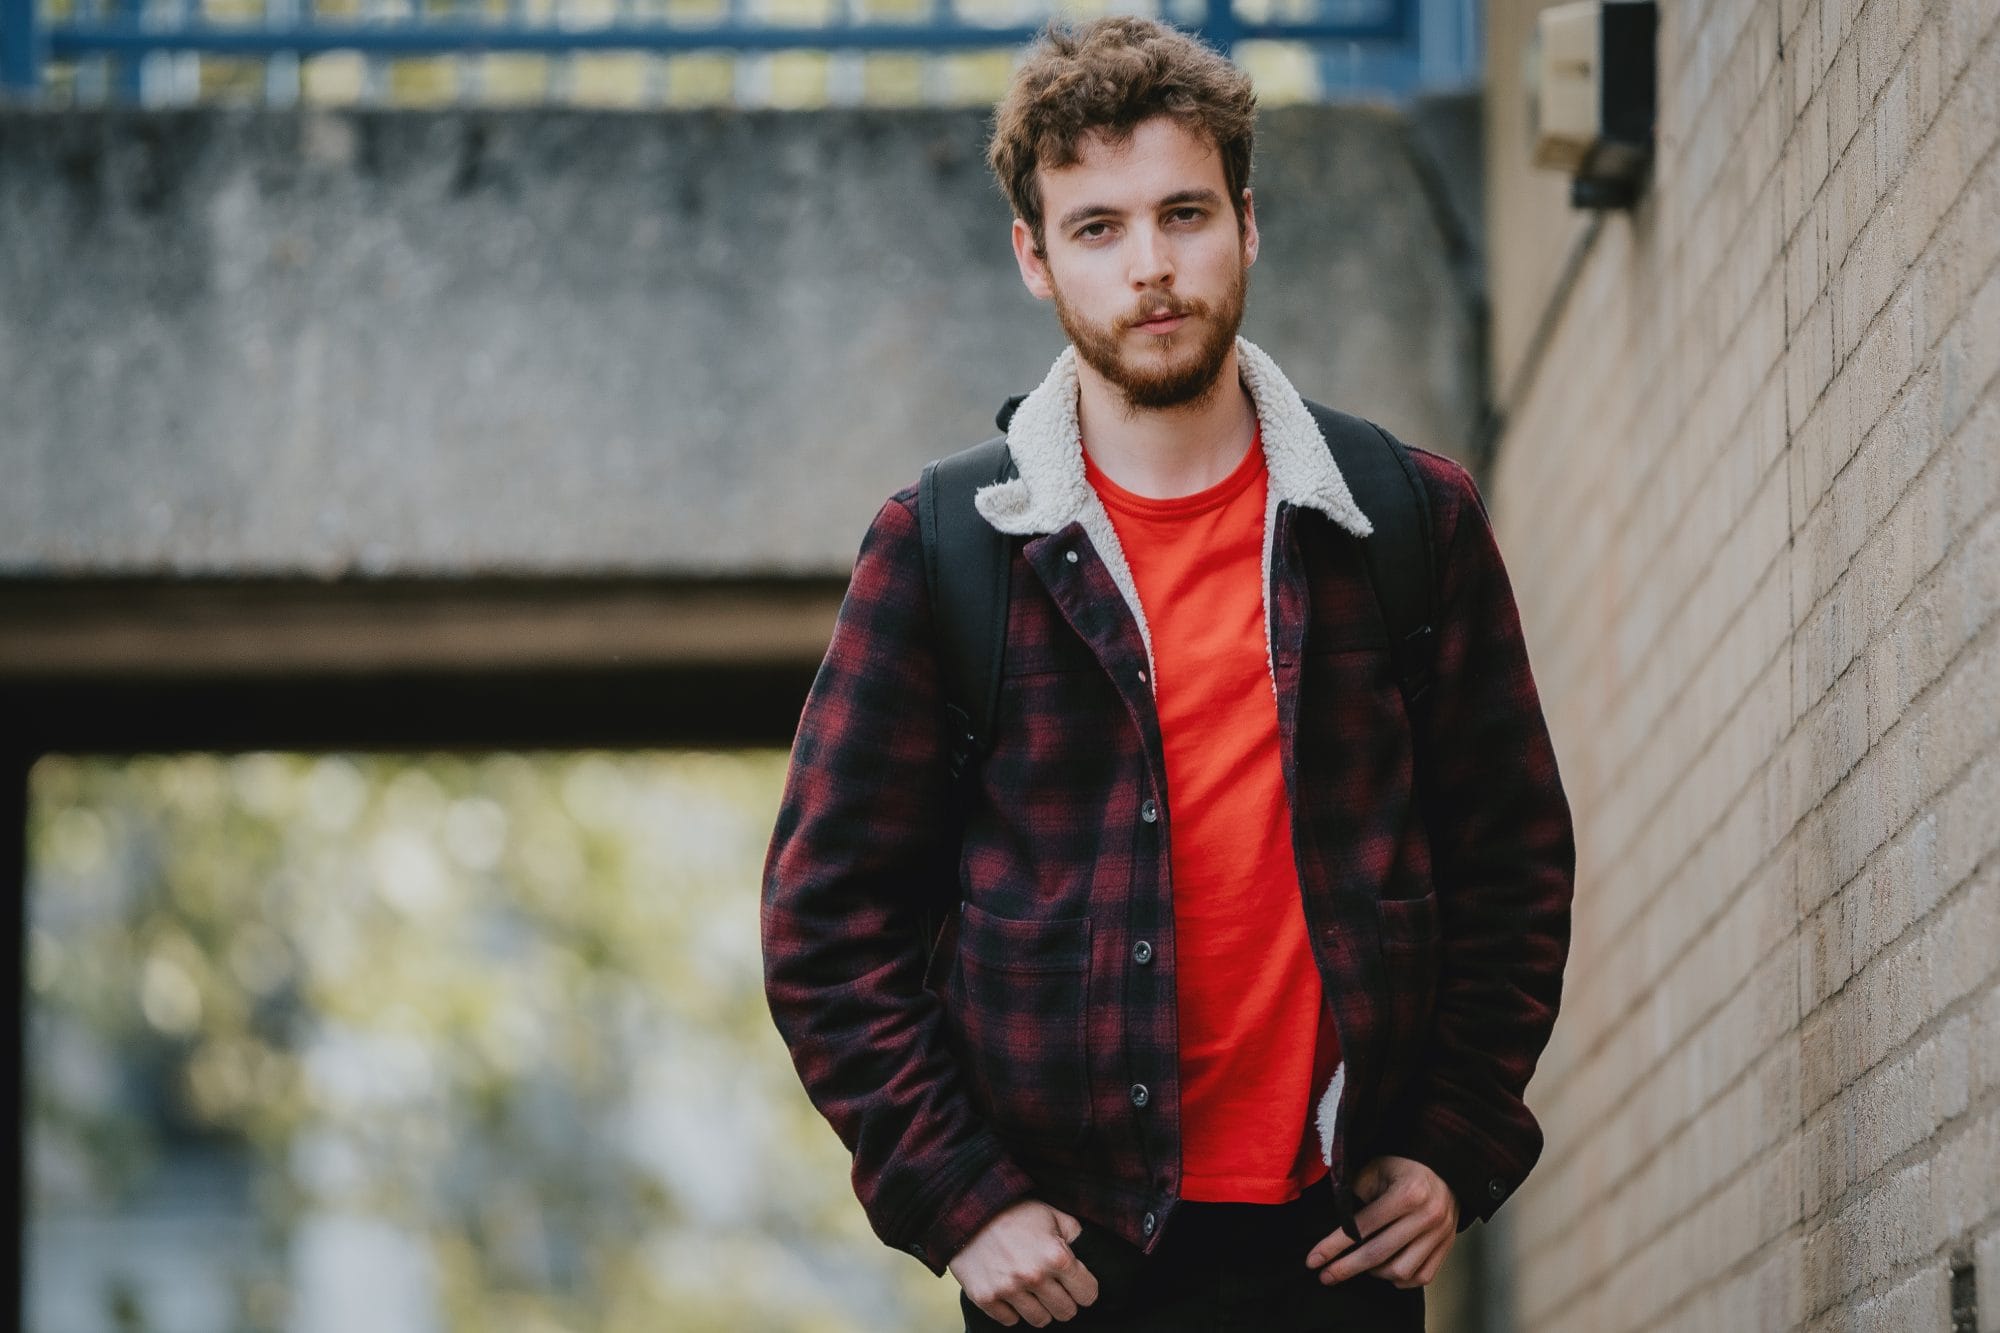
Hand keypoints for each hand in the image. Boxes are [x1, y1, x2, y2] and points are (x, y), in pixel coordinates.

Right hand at [949, 1198, 1099, 1326]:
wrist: (968, 1210)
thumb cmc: (1015, 1211)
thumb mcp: (1052, 1214)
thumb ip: (1076, 1236)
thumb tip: (1089, 1255)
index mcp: (1056, 1256)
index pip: (1088, 1294)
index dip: (1084, 1288)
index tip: (1076, 1283)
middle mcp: (1034, 1277)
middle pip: (1066, 1312)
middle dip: (1064, 1300)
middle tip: (1053, 1287)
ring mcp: (1008, 1290)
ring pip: (1040, 1320)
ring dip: (1039, 1307)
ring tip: (1031, 1289)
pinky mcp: (986, 1298)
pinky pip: (1010, 1321)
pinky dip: (1012, 1309)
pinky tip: (1009, 1290)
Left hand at [1304, 1155, 1457, 1288]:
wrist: (1445, 1166)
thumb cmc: (1403, 1166)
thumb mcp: (1375, 1168)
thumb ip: (1355, 1194)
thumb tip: (1336, 1227)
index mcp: (1408, 1193)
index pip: (1361, 1227)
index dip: (1333, 1247)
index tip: (1313, 1261)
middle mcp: (1427, 1216)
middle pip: (1378, 1254)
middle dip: (1346, 1268)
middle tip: (1325, 1276)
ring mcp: (1440, 1234)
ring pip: (1401, 1271)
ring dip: (1375, 1273)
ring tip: (1360, 1264)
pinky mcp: (1448, 1245)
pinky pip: (1422, 1277)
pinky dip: (1400, 1279)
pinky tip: (1385, 1269)